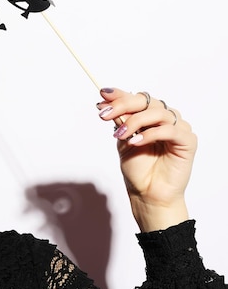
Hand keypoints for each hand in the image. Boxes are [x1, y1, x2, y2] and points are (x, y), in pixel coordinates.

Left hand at [97, 88, 196, 231]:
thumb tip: (107, 102)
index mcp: (150, 118)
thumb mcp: (123, 142)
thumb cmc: (137, 170)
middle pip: (147, 101)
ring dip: (135, 121)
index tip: (102, 95)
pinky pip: (170, 130)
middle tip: (105, 114)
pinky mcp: (187, 141)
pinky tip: (135, 142)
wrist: (147, 193)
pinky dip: (150, 134)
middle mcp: (165, 119)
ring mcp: (178, 128)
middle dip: (123, 104)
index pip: (137, 99)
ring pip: (158, 112)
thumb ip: (121, 122)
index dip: (120, 95)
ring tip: (120, 135)